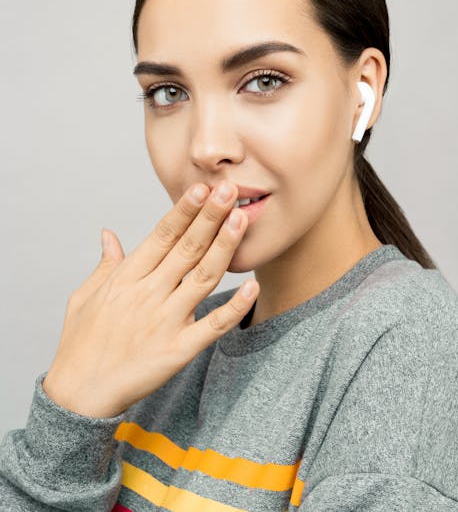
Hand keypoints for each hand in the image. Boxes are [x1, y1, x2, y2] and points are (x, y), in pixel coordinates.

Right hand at [42, 181, 257, 417]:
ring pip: (202, 276)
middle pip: (186, 248)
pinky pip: (212, 326)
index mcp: (126, 278)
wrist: (78, 396)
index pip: (161, 235)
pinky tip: (251, 285)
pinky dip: (234, 306)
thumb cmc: (79, 345)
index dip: (183, 210)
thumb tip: (109, 233)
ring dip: (224, 246)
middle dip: (209, 216)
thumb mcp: (84, 297)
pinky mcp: (178, 350)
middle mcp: (147, 294)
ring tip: (240, 219)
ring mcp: (164, 321)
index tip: (200, 187)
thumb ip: (105, 264)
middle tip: (230, 189)